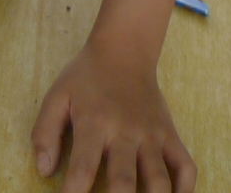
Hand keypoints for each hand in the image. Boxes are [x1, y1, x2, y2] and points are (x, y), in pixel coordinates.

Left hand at [33, 40, 195, 192]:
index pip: (83, 167)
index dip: (75, 192)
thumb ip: (44, 133)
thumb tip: (44, 171)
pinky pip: (186, 167)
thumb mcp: (57, 97)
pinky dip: (185, 189)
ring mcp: (152, 135)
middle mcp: (126, 132)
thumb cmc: (86, 78)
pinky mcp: (170, 135)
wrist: (124, 51)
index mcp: (94, 123)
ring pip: (159, 179)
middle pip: (123, 179)